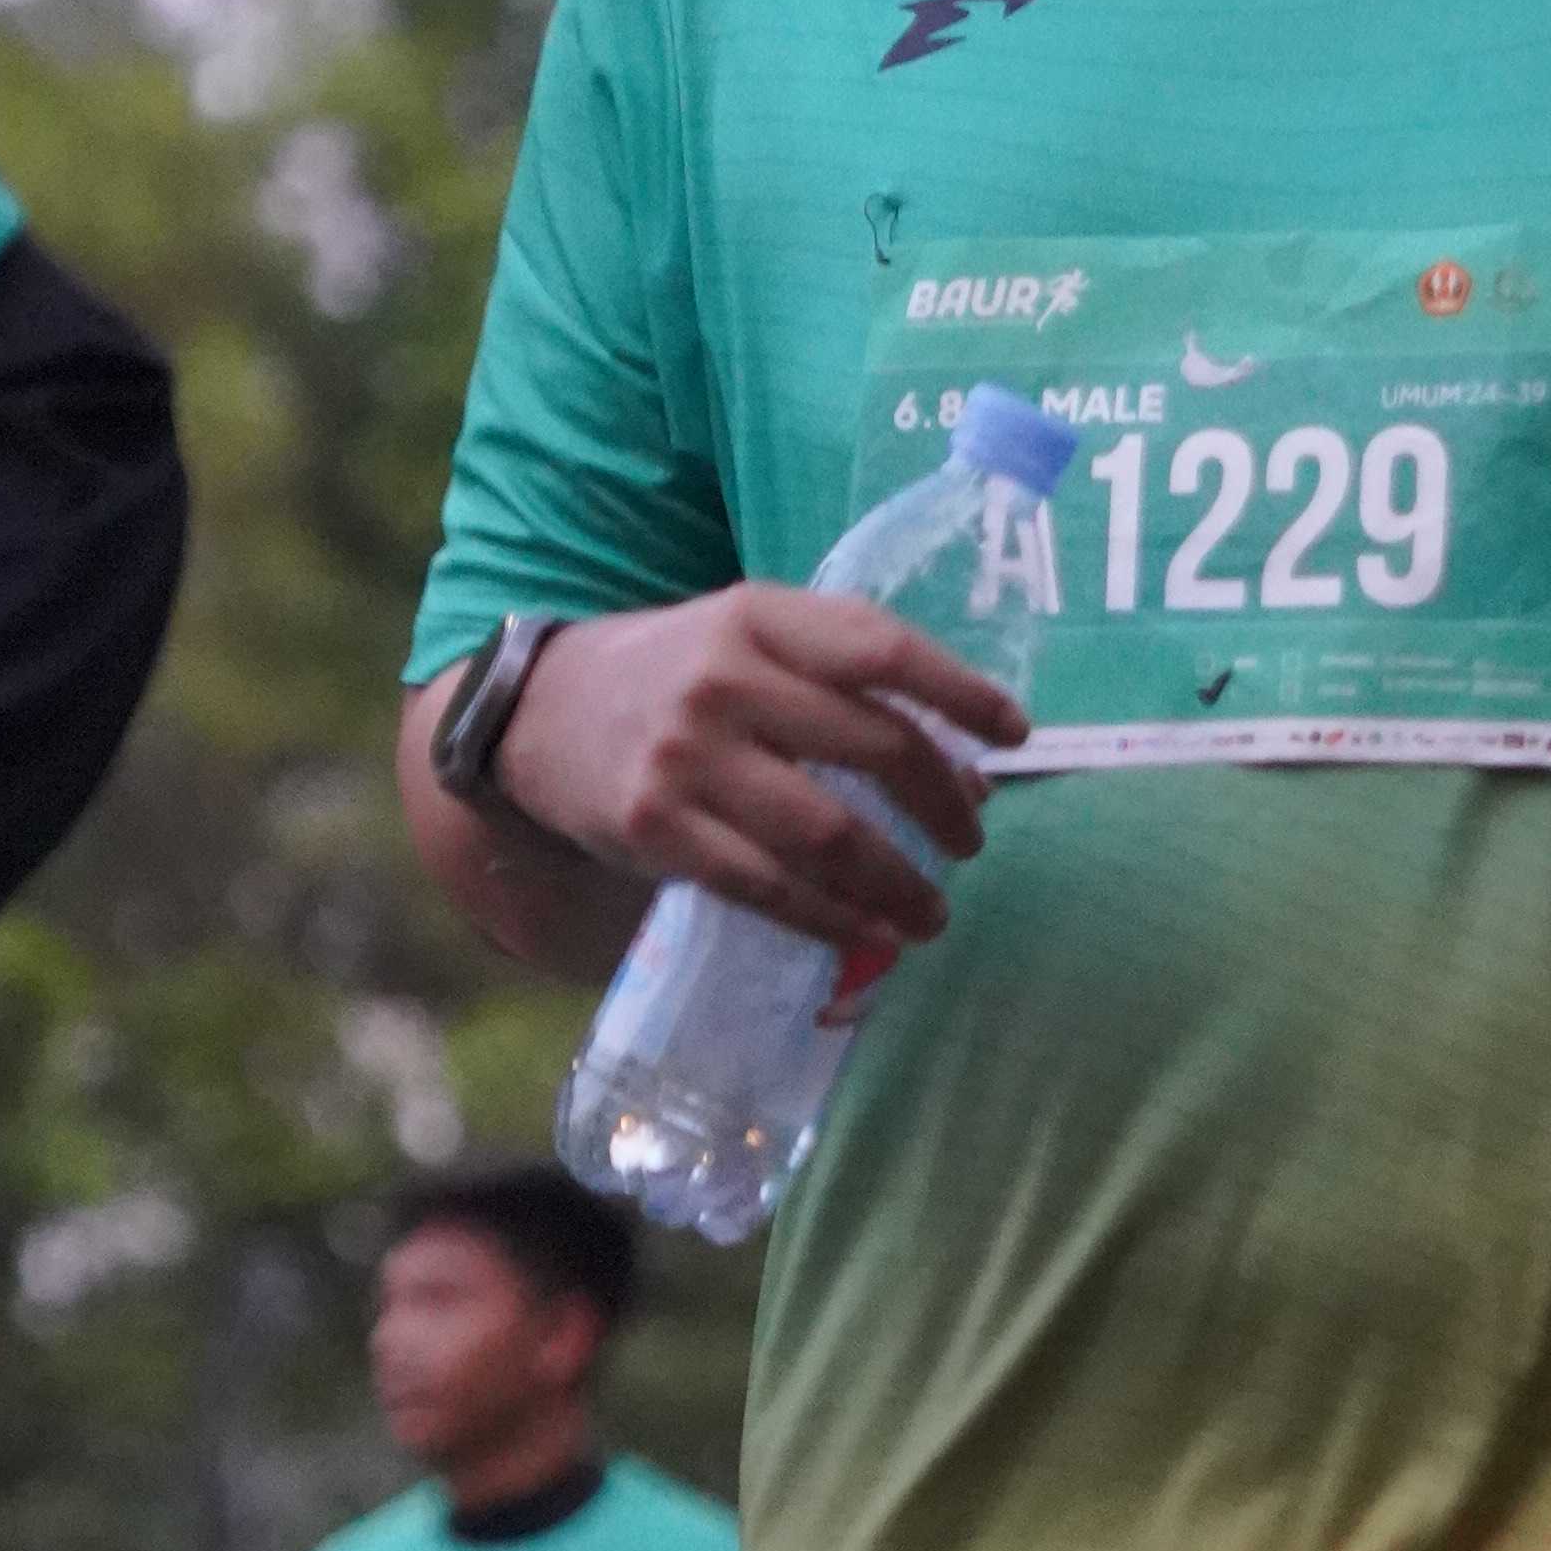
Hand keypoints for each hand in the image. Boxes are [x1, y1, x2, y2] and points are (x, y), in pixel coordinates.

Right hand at [492, 590, 1030, 953]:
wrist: (536, 713)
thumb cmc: (673, 675)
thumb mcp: (746, 639)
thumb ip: (840, 684)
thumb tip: (968, 771)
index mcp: (757, 614)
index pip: (883, 649)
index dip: (960, 694)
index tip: (1014, 734)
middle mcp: (724, 679)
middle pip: (875, 748)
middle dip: (944, 805)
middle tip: (972, 842)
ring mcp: (686, 758)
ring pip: (829, 834)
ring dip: (899, 884)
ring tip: (933, 914)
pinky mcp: (656, 829)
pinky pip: (767, 888)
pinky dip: (831, 919)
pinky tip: (868, 935)